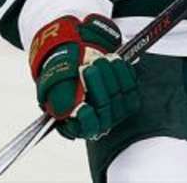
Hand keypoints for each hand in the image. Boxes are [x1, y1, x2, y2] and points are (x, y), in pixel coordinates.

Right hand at [29, 14, 139, 139]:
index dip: (86, 118)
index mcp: (80, 125)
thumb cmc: (66, 81)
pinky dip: (122, 69)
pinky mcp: (129, 95)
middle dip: (96, 82)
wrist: (80, 65)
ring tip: (98, 59)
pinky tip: (113, 60)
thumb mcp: (56, 89)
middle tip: (87, 67)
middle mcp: (101, 121)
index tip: (80, 105)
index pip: (88, 127)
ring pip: (119, 93)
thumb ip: (61, 98)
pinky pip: (131, 84)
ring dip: (109, 72)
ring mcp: (117, 109)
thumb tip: (70, 106)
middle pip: (104, 105)